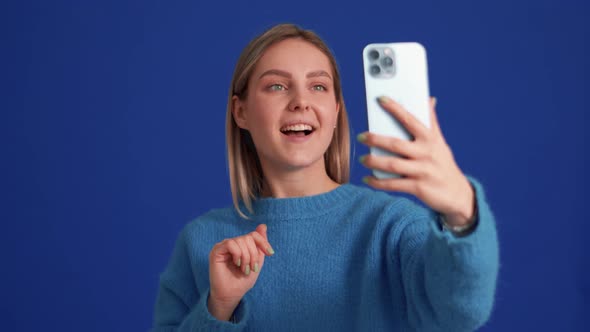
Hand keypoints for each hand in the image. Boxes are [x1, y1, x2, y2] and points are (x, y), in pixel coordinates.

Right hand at [208, 224, 273, 319]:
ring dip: (246, 257)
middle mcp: (232, 243)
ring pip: (241, 240)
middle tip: (252, 268)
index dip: (263, 243)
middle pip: (248, 238)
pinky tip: (236, 263)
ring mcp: (224, 246)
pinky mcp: (216, 250)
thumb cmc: (242, 281)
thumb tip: (263, 225)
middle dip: (254, 255)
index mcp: (242, 245)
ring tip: (244, 269)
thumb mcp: (257, 262)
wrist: (231, 295)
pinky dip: (237, 254)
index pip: (254, 235)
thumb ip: (260, 245)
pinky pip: (230, 243)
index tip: (270, 254)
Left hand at [358, 96, 474, 226]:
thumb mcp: (440, 142)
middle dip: (376, 139)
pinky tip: (367, 179)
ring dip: (374, 161)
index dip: (396, 109)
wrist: (458, 194)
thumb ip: (432, 122)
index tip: (380, 99)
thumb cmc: (443, 164)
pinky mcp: (419, 187)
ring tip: (362, 158)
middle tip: (361, 136)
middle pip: (396, 144)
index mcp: (431, 139)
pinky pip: (393, 184)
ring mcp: (423, 171)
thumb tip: (430, 99)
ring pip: (393, 164)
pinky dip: (378, 182)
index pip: (411, 119)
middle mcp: (427, 153)